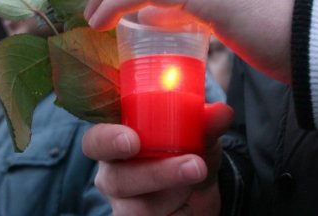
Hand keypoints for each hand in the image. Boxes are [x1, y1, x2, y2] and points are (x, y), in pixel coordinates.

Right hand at [82, 103, 232, 215]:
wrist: (201, 191)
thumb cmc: (186, 152)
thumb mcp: (197, 135)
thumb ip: (205, 123)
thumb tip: (222, 112)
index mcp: (114, 143)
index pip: (95, 141)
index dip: (107, 141)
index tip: (132, 141)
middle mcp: (112, 174)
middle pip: (117, 179)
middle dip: (157, 173)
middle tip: (194, 164)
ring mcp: (123, 205)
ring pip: (139, 209)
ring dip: (176, 195)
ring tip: (199, 178)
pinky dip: (181, 214)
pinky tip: (189, 205)